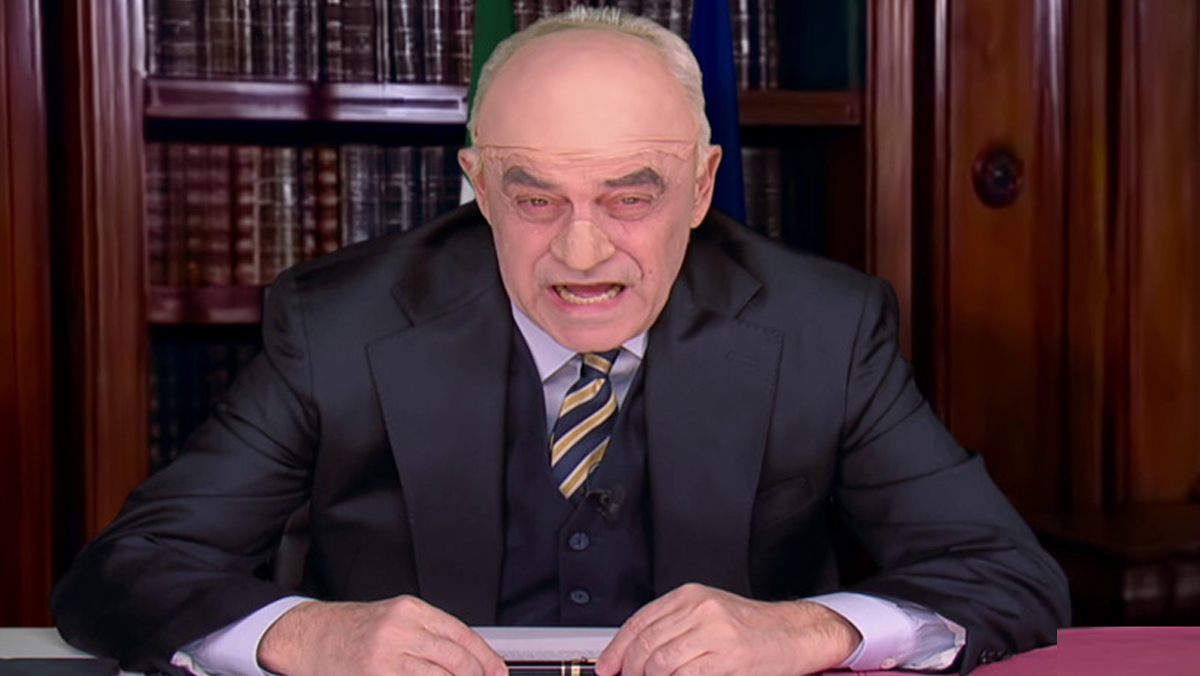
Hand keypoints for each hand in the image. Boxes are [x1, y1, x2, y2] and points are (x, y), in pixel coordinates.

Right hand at [257, 596, 507, 675]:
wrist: (311, 635)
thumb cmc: (353, 629)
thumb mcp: (395, 619)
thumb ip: (430, 634)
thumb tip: (469, 658)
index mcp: (410, 610)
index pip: (462, 634)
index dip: (485, 658)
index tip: (496, 672)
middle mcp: (400, 629)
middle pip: (456, 658)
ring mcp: (386, 655)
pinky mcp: (374, 675)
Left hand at [595, 583, 861, 675]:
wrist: (794, 633)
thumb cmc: (751, 628)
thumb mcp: (708, 614)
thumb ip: (673, 627)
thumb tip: (633, 654)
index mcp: (691, 596)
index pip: (639, 622)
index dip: (617, 649)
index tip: (607, 668)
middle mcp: (701, 610)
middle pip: (646, 644)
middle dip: (631, 670)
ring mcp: (716, 633)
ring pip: (662, 663)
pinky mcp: (731, 658)